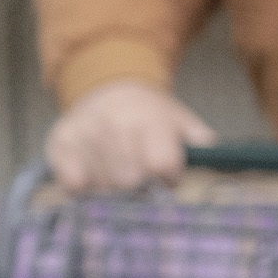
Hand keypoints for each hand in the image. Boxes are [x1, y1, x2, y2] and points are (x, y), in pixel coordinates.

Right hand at [46, 78, 207, 192]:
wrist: (108, 88)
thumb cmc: (151, 115)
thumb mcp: (182, 121)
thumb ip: (201, 143)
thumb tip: (216, 161)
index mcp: (150, 121)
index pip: (161, 164)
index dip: (169, 177)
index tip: (169, 175)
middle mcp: (114, 125)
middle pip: (129, 182)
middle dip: (140, 187)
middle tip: (142, 178)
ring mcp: (84, 134)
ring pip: (101, 187)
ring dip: (113, 188)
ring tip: (119, 170)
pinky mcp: (60, 143)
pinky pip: (72, 184)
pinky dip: (84, 186)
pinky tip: (94, 172)